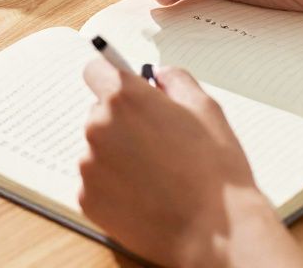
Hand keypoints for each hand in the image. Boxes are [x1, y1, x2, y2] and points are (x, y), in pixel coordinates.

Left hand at [79, 59, 302, 267]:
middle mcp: (98, 127)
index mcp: (125, 98)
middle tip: (155, 142)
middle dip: (121, 122)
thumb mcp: (206, 109)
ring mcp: (89, 165)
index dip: (110, 77)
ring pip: (97, 150)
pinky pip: (96, 182)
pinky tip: (145, 194)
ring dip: (117, 156)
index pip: (95, 71)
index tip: (121, 89)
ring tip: (155, 174)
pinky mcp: (88, 198)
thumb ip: (176, 81)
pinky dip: (114, 186)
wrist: (215, 231)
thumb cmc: (214, 172)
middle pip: (99, 114)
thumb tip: (159, 75)